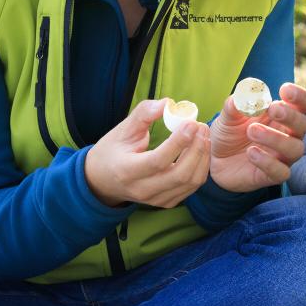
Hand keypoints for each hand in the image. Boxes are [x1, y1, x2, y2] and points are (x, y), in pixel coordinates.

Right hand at [85, 98, 210, 207]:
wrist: (102, 180)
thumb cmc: (112, 151)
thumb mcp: (122, 129)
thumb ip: (144, 114)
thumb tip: (167, 103)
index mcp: (127, 171)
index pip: (158, 161)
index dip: (178, 142)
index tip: (191, 123)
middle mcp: (142, 189)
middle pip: (179, 175)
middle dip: (196, 149)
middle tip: (202, 127)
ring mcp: (155, 199)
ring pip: (190, 182)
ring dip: (202, 157)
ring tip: (204, 135)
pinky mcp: (166, 201)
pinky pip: (191, 187)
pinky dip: (200, 168)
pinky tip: (200, 149)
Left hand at [210, 82, 305, 191]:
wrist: (214, 159)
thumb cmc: (229, 132)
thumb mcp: (229, 115)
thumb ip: (237, 103)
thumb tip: (246, 93)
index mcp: (283, 115)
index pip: (304, 104)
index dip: (300, 96)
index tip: (284, 90)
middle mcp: (288, 135)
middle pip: (303, 125)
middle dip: (290, 116)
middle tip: (272, 109)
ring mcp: (282, 156)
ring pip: (295, 149)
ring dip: (276, 138)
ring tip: (252, 131)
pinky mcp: (272, 175)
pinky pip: (281, 172)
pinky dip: (268, 162)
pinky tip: (251, 153)